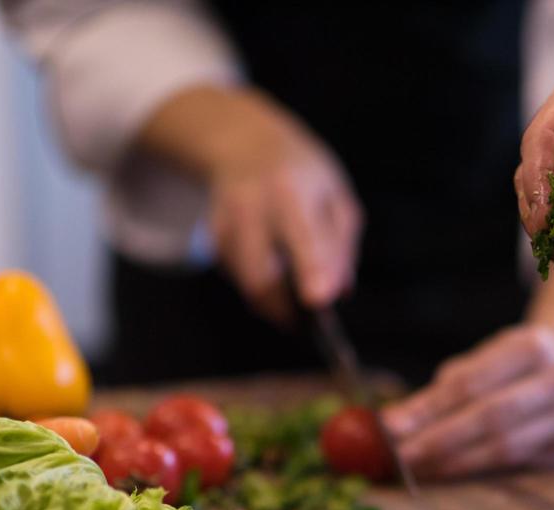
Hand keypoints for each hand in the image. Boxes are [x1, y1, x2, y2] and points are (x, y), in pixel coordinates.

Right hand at [139, 86, 361, 320]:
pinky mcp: (212, 235)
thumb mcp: (335, 196)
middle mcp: (251, 204)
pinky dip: (258, 286)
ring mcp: (226, 220)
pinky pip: (238, 277)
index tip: (319, 300)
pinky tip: (271, 271)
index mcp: (291, 189)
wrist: (244, 143)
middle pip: (261, 274)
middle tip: (304, 322)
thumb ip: (341, 245)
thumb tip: (339, 291)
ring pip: (246, 282)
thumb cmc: (303, 174)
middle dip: (284, 308)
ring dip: (272, 302)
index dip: (312, 270)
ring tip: (291, 300)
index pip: (303, 237)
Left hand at [382, 325, 553, 479]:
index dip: (428, 407)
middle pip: (490, 417)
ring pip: (503, 448)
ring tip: (419, 470)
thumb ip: (446, 388)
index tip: (391, 426)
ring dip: (455, 463)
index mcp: (534, 345)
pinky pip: (515, 466)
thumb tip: (396, 424)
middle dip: (439, 441)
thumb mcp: (486, 358)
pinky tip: (450, 474)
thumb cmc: (516, 366)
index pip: (471, 382)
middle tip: (401, 457)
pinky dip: (478, 472)